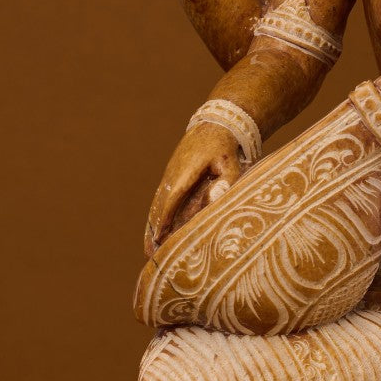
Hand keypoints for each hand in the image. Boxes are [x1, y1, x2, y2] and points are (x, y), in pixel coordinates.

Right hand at [145, 122, 242, 252]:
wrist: (214, 126)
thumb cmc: (225, 147)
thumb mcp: (231, 163)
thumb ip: (225, 183)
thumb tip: (213, 202)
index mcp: (185, 171)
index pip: (172, 199)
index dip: (164, 219)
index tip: (158, 238)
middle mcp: (172, 175)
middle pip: (159, 207)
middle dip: (154, 231)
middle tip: (151, 255)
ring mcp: (169, 177)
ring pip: (157, 206)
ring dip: (152, 228)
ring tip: (149, 251)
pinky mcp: (171, 180)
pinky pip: (161, 202)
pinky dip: (156, 219)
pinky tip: (153, 235)